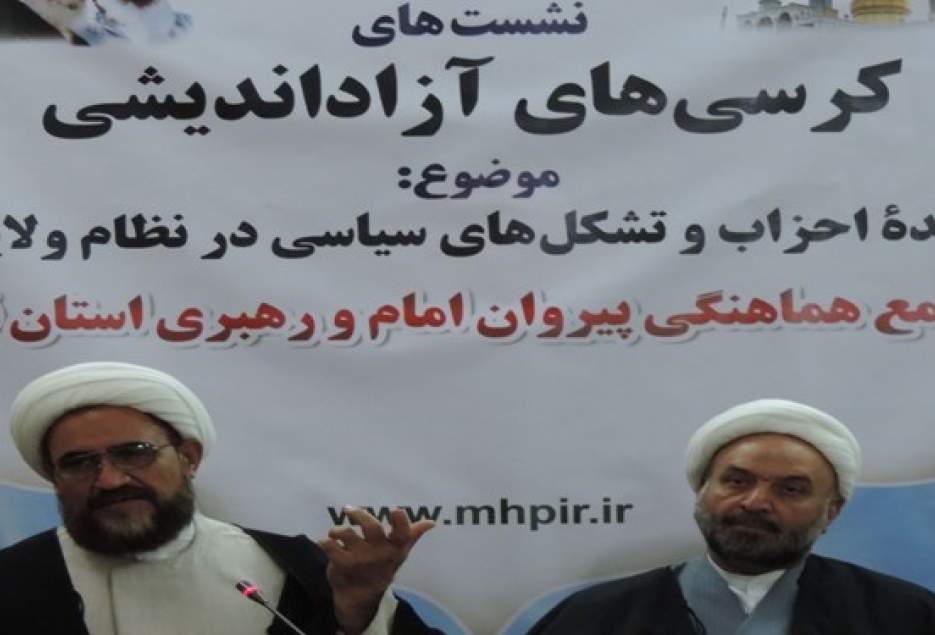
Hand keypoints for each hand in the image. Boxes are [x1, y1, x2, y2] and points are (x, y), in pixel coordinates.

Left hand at [320, 506, 433, 634]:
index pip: (402, 534)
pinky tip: (326, 542)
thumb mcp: (399, 552)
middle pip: (371, 528)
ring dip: (337, 530)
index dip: (400, 522)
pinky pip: (330, 547)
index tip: (396, 510)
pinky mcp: (341, 565)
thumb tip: (431, 522)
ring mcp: (359, 559)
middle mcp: (378, 552)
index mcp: (394, 547)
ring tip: (335, 532)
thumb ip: (412, 534)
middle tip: (349, 509)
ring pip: (346, 534)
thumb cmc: (382, 566)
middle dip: (360, 515)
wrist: (362, 596)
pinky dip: (325, 542)